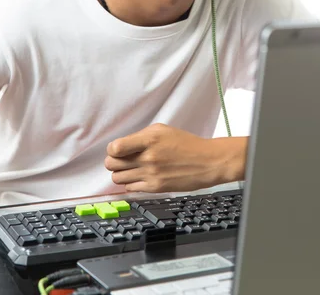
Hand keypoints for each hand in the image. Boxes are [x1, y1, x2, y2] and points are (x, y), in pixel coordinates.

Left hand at [104, 123, 246, 192]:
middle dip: (113, 162)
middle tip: (120, 160)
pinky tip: (139, 177)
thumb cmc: (187, 144)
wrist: (207, 162)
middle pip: (113, 164)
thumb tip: (121, 147)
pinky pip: (130, 188)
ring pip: (118, 178)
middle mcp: (148, 157)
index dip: (113, 150)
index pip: (116, 148)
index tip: (117, 150)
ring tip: (130, 169)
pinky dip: (131, 183)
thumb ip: (141, 137)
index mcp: (150, 138)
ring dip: (121, 173)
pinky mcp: (156, 187)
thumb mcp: (163, 130)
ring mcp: (151, 174)